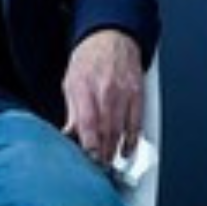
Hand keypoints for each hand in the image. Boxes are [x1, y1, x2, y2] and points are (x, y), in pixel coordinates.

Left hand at [60, 29, 144, 164]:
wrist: (112, 36)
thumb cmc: (89, 59)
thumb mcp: (71, 82)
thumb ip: (72, 111)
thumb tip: (68, 135)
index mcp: (84, 89)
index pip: (87, 124)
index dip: (89, 146)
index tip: (88, 161)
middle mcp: (105, 91)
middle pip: (105, 131)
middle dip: (102, 154)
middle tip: (98, 169)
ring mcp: (124, 93)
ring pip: (121, 130)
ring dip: (115, 151)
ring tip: (110, 164)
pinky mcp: (138, 94)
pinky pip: (137, 123)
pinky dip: (132, 140)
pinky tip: (127, 150)